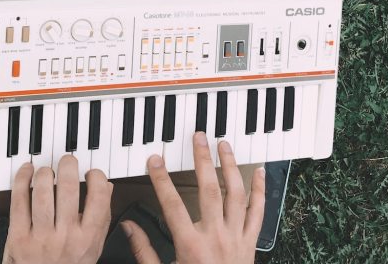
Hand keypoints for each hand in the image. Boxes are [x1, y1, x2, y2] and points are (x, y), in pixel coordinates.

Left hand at [4, 155, 112, 263]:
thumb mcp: (92, 249)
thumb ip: (102, 218)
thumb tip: (107, 187)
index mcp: (87, 238)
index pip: (99, 196)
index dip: (96, 176)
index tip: (91, 173)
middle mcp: (65, 237)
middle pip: (69, 188)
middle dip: (68, 165)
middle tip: (67, 161)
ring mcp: (40, 237)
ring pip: (42, 192)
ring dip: (45, 172)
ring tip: (47, 170)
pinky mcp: (17, 237)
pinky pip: (19, 201)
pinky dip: (22, 180)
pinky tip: (27, 172)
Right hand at [122, 132, 264, 263]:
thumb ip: (144, 250)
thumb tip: (127, 227)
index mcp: (190, 247)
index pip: (172, 204)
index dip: (161, 179)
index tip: (155, 160)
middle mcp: (215, 238)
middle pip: (209, 190)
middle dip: (202, 160)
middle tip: (198, 137)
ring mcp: (236, 239)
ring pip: (236, 195)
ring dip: (230, 166)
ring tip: (224, 145)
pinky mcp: (250, 244)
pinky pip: (258, 213)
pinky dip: (260, 191)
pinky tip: (259, 172)